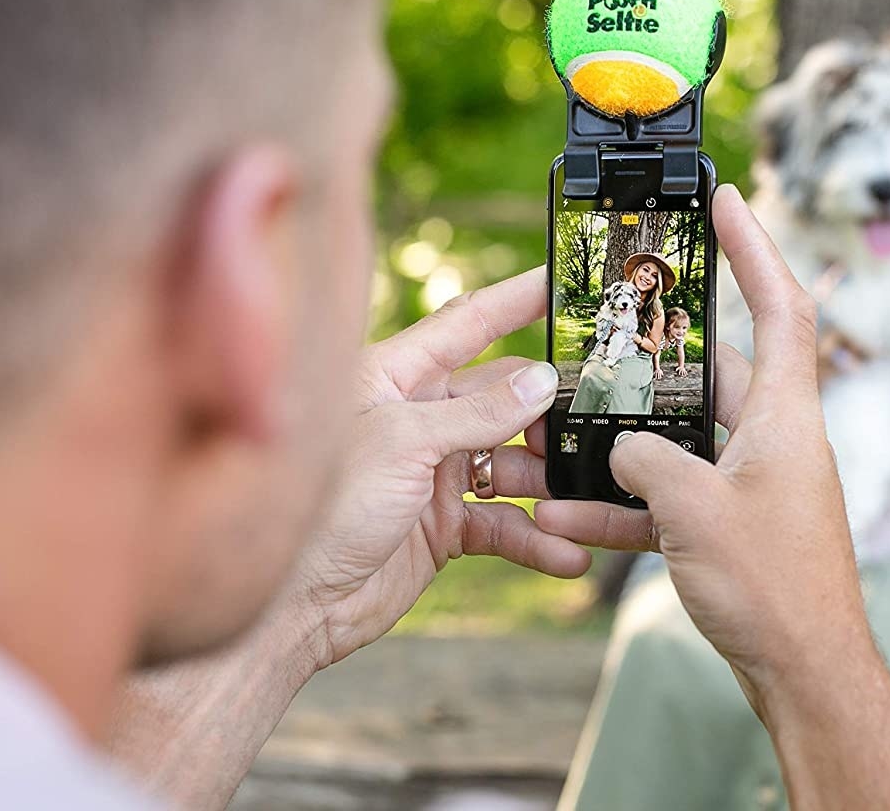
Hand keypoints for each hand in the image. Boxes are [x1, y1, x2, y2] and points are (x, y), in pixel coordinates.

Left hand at [292, 268, 589, 669]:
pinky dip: (536, 539)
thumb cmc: (323, 509)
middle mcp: (417, 418)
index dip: (515, 300)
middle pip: (503, 398)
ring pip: (513, 463)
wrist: (293, 606)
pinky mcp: (445, 525)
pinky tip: (566, 555)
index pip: (467, 324)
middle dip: (549, 411)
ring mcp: (433, 473)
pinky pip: (505, 523)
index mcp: (394, 377)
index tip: (562, 282)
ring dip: (550, 482)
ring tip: (586, 499)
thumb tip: (540, 381)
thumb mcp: (402, 443)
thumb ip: (476, 412)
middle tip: (595, 420)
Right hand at [535, 185, 862, 700]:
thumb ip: (646, 460)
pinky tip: (568, 512)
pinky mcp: (733, 524)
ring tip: (562, 434)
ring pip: (680, 439)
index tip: (727, 199)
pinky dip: (626, 502)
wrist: (805, 674)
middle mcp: (773, 439)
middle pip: (711, 371)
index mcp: (784, 416)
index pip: (780, 305)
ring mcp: (753, 482)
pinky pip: (672, 496)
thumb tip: (623, 444)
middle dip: (651, 359)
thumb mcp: (694, 511)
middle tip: (602, 337)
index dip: (756, 246)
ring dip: (623, 444)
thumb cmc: (774, 589)